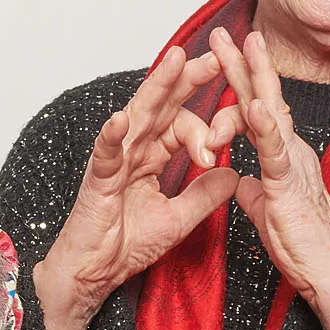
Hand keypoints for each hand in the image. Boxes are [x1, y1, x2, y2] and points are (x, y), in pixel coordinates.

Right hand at [33, 47, 240, 329]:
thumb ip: (205, 195)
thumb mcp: (179, 219)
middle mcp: (132, 151)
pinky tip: (122, 119)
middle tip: (214, 55)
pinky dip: (112, 136)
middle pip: (163, 107)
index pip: (182, 126)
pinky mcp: (97, 181)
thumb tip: (234, 173)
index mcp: (151, 157)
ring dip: (156, 88)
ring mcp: (113, 162)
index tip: (229, 135)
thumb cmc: (124, 245)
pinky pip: (105, 154)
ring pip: (138, 117)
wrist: (94, 274)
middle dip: (187, 80)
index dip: (208, 128)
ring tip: (175, 60)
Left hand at [207, 26, 329, 329]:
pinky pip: (275, 152)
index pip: (254, 111)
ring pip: (271, 111)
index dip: (237, 85)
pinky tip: (253, 104)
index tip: (219, 59)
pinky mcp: (290, 185)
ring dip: (254, 76)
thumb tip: (236, 181)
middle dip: (244, 62)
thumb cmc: (302, 245)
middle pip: (263, 97)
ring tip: (241, 44)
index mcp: (281, 155)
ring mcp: (292, 163)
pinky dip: (264, 126)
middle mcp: (290, 150)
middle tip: (223, 30)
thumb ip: (252, 191)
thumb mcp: (266, 211)